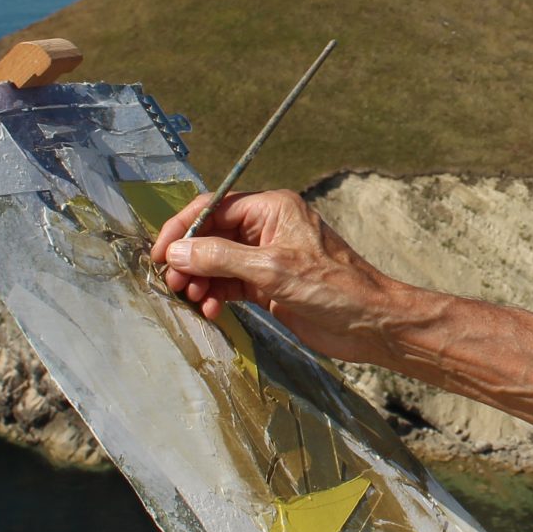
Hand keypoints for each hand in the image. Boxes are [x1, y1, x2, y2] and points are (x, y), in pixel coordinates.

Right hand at [149, 188, 410, 365]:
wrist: (371, 324)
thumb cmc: (333, 288)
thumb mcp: (271, 270)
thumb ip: (220, 258)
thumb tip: (176, 251)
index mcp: (272, 208)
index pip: (214, 207)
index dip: (183, 228)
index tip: (161, 253)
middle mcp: (268, 228)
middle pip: (212, 235)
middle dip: (190, 258)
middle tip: (174, 284)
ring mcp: (268, 258)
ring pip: (219, 262)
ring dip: (201, 280)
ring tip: (194, 300)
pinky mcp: (270, 285)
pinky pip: (231, 284)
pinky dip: (218, 295)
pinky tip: (212, 310)